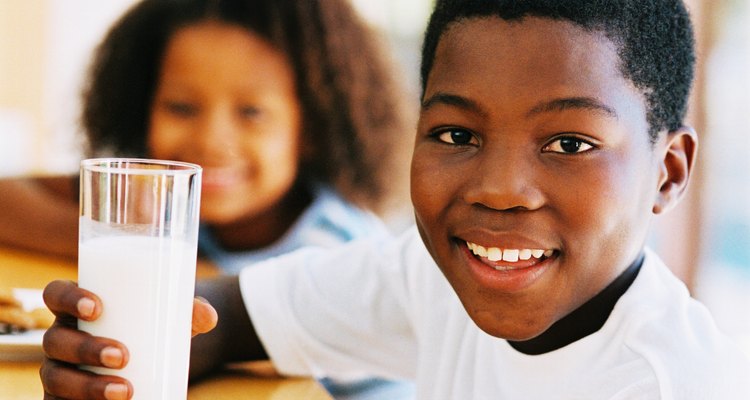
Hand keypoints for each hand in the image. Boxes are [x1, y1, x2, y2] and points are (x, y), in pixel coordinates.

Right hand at [39, 280, 217, 399]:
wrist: (154, 364)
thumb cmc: (156, 329)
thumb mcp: (172, 318)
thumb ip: (192, 312)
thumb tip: (209, 316)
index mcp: (79, 308)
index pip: (56, 293)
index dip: (67, 297)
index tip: (96, 308)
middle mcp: (62, 337)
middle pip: (55, 339)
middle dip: (86, 349)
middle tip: (123, 357)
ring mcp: (59, 370)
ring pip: (56, 377)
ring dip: (86, 386)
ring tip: (124, 391)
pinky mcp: (62, 399)